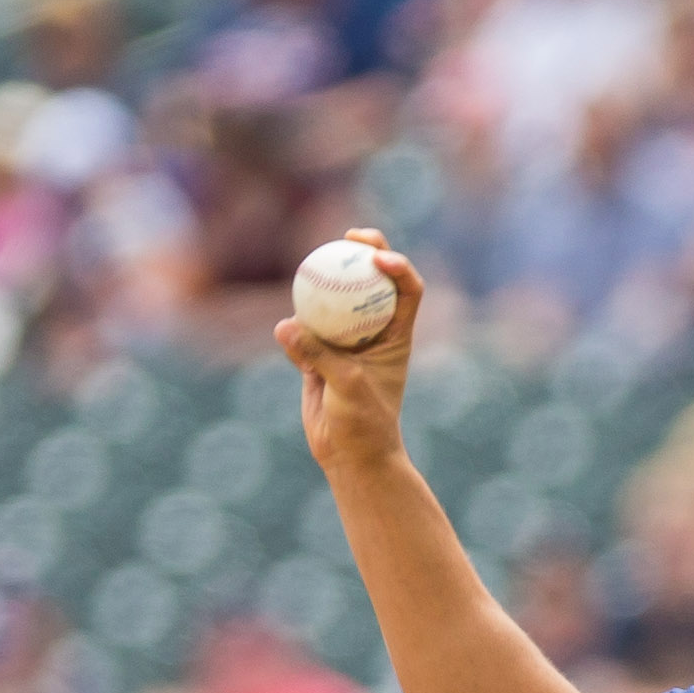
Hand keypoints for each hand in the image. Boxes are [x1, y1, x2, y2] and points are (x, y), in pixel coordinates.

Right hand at [277, 229, 424, 477]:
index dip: (399, 266)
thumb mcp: (348, 388)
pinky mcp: (319, 355)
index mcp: (397, 335)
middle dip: (366, 250)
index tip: (378, 258)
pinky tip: (286, 331)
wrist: (350, 455)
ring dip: (325, 280)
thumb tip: (285, 324)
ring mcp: (346, 341)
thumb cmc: (365, 425)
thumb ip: (319, 355)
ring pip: (335, 300)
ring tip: (310, 264)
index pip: (408, 290)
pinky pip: (304, 331)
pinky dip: (295, 329)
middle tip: (348, 236)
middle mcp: (374, 332)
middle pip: (373, 281)